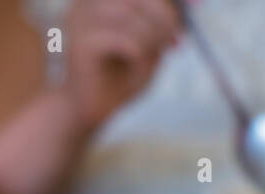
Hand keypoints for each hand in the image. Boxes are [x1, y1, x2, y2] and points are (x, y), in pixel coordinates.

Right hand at [62, 0, 179, 129]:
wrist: (90, 110)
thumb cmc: (119, 80)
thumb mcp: (149, 51)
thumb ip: (162, 27)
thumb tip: (184, 8)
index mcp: (101, 1)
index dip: (164, 7)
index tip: (178, 31)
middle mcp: (86, 4)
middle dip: (162, 18)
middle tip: (172, 43)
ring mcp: (80, 21)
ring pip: (129, 14)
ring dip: (150, 38)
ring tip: (151, 60)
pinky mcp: (81, 44)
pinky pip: (124, 41)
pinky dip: (139, 58)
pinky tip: (136, 71)